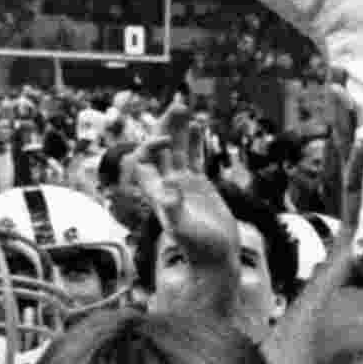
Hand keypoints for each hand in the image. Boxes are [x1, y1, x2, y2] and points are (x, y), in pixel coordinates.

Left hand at [121, 104, 239, 276]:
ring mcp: (183, 184)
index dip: (151, 146)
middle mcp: (166, 185)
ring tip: (186, 107)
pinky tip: (200, 125)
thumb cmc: (200, 249)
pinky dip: (196, 142)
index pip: (145, 161)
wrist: (217, 258)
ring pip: (179, 149)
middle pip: (161, 149)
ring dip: (180, 129)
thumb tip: (167, 193)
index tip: (167, 139)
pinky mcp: (199, 186)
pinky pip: (195, 157)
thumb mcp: (185, 230)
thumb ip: (174, 211)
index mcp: (157, 194)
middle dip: (166, 126)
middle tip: (177, 104)